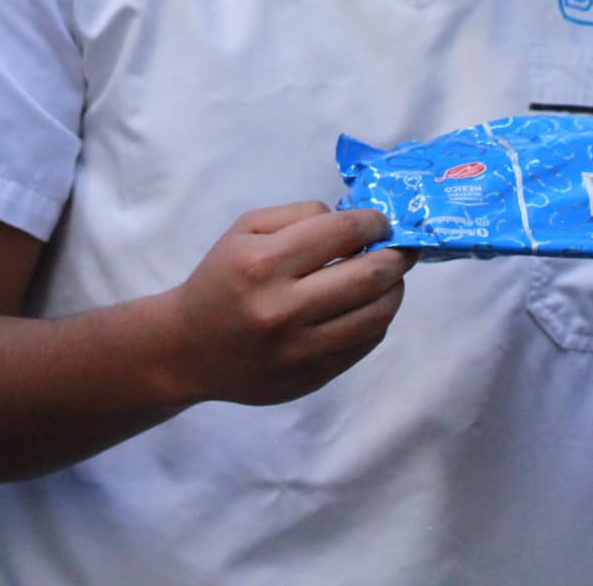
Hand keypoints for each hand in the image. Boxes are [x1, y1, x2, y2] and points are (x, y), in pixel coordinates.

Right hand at [159, 202, 411, 407]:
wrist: (190, 348)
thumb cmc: (221, 280)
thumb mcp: (244, 232)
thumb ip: (299, 216)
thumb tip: (354, 222)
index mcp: (263, 264)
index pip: (342, 233)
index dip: (374, 222)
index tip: (382, 221)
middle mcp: (284, 308)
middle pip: (369, 276)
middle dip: (397, 254)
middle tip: (402, 246)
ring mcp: (300, 349)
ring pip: (377, 315)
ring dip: (395, 289)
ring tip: (389, 276)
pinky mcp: (312, 376)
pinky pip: (364, 344)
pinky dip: (376, 319)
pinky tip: (366, 306)